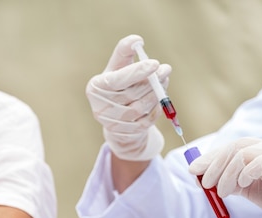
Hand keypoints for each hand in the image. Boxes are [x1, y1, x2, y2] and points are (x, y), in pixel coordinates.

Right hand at [86, 34, 171, 160]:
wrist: (116, 118)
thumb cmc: (117, 86)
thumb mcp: (116, 69)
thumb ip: (124, 53)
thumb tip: (136, 40)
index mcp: (96, 88)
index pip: (117, 80)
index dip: (137, 72)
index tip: (155, 63)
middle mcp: (101, 107)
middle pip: (132, 93)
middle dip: (152, 81)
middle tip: (166, 69)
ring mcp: (113, 123)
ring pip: (141, 107)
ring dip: (156, 93)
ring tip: (164, 80)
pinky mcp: (127, 132)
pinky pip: (147, 120)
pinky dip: (156, 108)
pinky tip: (159, 98)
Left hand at [188, 137, 261, 217]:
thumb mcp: (250, 189)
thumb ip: (230, 180)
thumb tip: (202, 176)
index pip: (233, 146)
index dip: (211, 157)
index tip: (194, 170)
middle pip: (236, 147)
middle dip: (214, 165)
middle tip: (204, 184)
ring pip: (243, 154)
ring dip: (226, 174)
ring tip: (223, 193)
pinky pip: (258, 162)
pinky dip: (244, 174)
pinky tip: (240, 187)